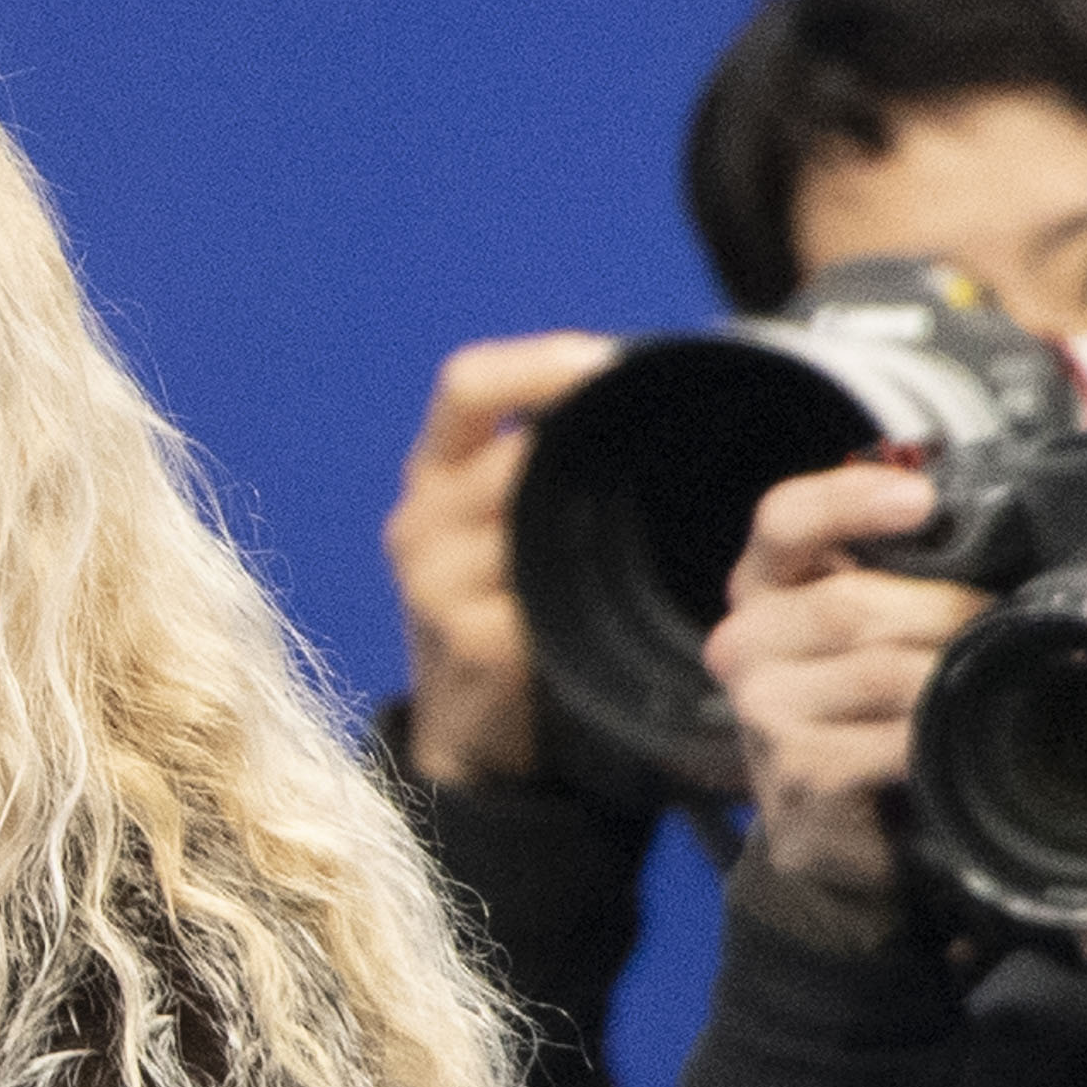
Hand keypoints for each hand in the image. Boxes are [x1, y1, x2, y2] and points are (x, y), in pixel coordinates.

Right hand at [384, 332, 620, 785]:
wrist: (472, 723)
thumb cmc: (513, 600)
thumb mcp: (512, 518)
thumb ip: (550, 457)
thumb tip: (655, 379)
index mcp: (434, 472)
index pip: (467, 385)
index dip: (539, 364)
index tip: (611, 364)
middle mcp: (420, 520)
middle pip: (509, 452)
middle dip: (589, 447)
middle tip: (666, 447)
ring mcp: (435, 584)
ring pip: (528, 519)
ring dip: (594, 521)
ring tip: (650, 526)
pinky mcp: (470, 642)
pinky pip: (541, 595)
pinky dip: (589, 591)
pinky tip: (617, 592)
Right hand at [709, 456, 982, 910]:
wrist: (835, 815)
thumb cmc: (865, 698)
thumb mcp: (872, 617)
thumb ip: (906, 566)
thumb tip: (1000, 523)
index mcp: (767, 582)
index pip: (785, 520)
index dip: (848, 502)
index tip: (921, 500)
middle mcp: (745, 642)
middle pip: (848, 605)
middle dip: (945, 612)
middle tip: (1001, 620)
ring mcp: (760, 712)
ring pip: (879, 673)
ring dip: (948, 674)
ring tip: (986, 678)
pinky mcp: (793, 775)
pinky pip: (888, 741)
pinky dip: (936, 736)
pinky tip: (954, 737)